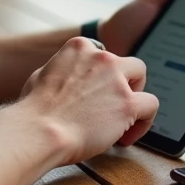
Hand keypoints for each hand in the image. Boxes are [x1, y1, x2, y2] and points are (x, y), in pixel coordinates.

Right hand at [19, 38, 158, 162]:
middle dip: (125, 82)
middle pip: (128, 63)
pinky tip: (125, 137)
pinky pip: (150, 106)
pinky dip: (143, 122)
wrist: (39, 131)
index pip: (102, 54)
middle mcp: (102, 58)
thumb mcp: (41, 75)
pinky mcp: (128, 104)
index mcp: (79, 47)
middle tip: (114, 103)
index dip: (102, 75)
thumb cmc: (34, 110)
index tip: (97, 92)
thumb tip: (65, 77)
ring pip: (142, 77)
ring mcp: (117, 80)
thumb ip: (62, 70)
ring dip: (135, 97)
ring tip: (124, 119)